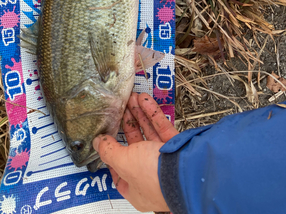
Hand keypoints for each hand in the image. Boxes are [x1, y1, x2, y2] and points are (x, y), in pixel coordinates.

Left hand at [93, 92, 177, 212]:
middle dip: (127, 125)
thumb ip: (109, 150)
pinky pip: (161, 127)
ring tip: (131, 98)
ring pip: (148, 133)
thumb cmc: (154, 175)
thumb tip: (98, 142)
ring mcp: (164, 160)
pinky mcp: (175, 146)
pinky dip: (152, 113)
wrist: (187, 171)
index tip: (106, 138)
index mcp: (136, 188)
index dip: (111, 154)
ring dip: (139, 115)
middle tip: (120, 109)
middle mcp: (150, 175)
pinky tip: (144, 99)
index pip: (119, 171)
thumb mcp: (124, 162)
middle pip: (134, 147)